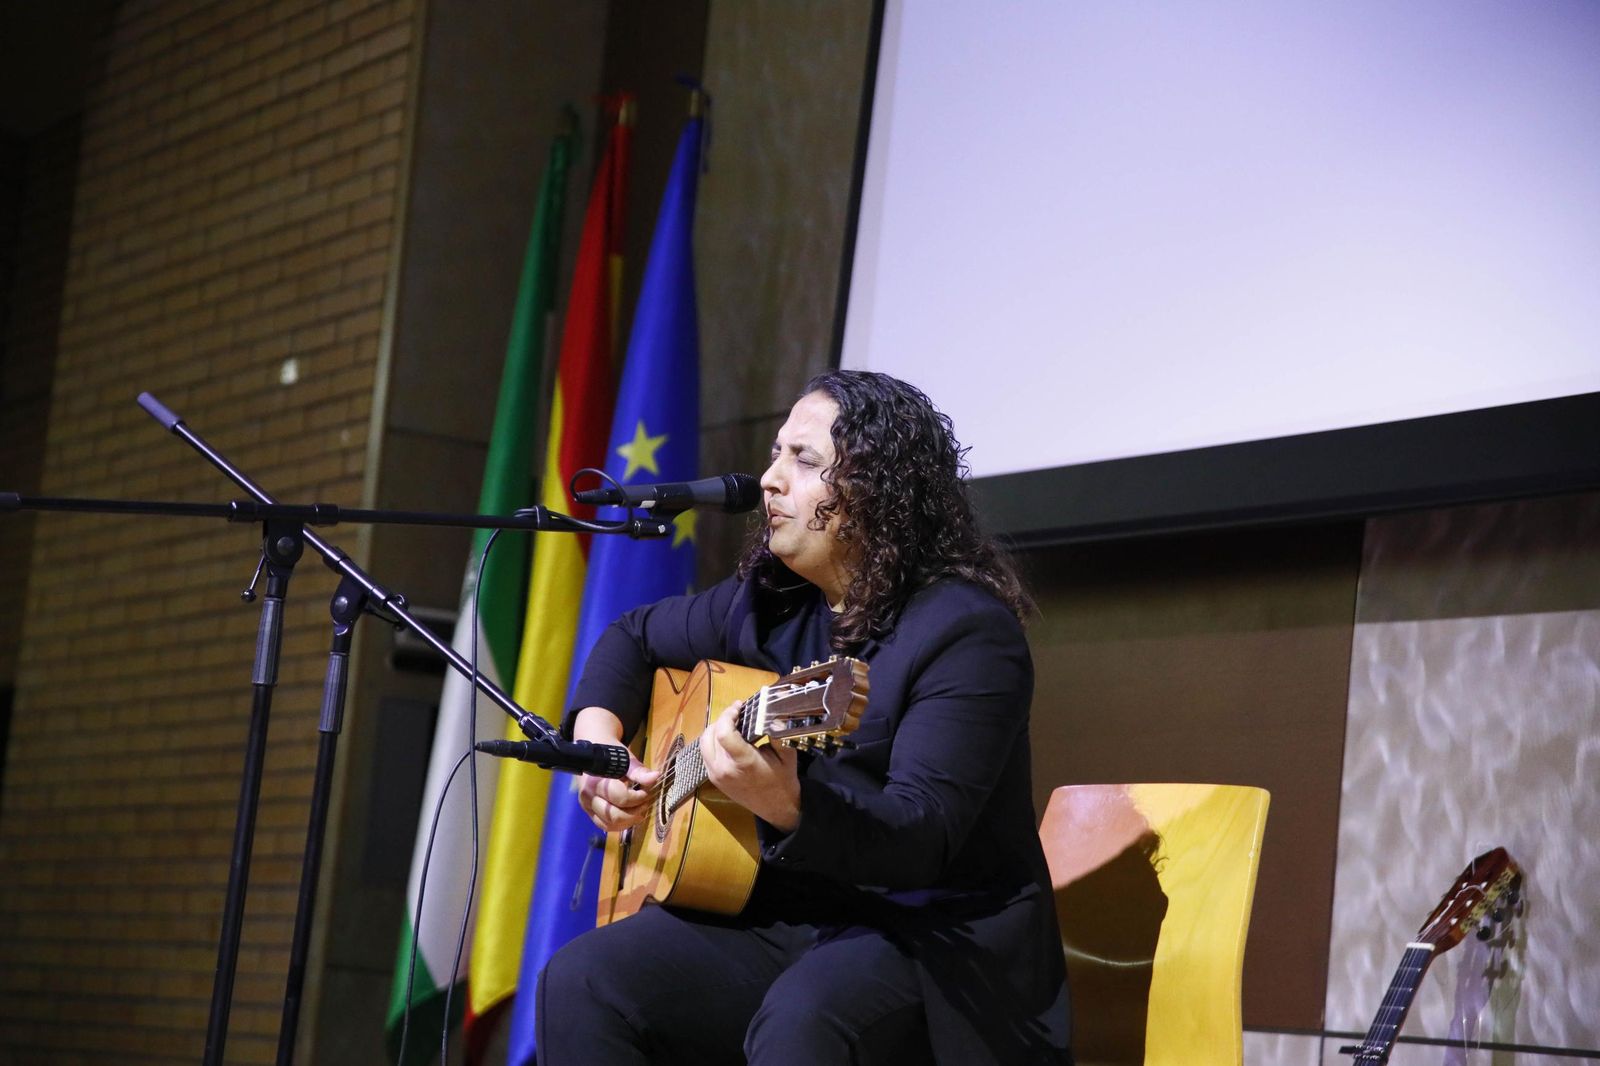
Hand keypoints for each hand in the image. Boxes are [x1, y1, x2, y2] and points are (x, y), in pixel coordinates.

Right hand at [571, 705, 657, 832]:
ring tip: (640, 811)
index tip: (648, 790)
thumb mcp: (626, 759)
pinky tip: (631, 816)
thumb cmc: (610, 754)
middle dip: (635, 812)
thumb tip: (656, 777)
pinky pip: (605, 826)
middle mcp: (588, 796)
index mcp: (596, 780)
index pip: (620, 797)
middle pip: (614, 815)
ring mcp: (587, 807)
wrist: (592, 753)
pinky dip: (620, 825)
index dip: (638, 797)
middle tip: (646, 803)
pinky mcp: (589, 813)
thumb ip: (639, 771)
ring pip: (609, 824)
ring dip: (629, 821)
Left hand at [699, 701, 801, 831]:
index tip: (739, 706)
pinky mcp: (714, 779)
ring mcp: (716, 775)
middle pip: (710, 735)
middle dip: (722, 719)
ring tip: (732, 723)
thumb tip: (771, 710)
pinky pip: (706, 754)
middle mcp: (724, 769)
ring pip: (704, 744)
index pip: (723, 733)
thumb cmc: (783, 781)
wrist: (777, 808)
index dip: (728, 715)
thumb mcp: (787, 754)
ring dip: (716, 729)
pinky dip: (713, 741)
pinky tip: (727, 737)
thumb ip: (777, 732)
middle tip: (737, 712)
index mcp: (743, 763)